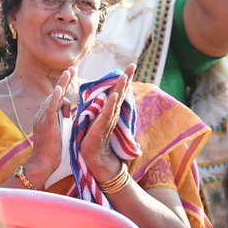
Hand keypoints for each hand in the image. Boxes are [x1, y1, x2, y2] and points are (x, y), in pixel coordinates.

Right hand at [27, 68, 75, 186]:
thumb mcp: (59, 134)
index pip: (57, 99)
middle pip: (56, 94)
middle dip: (64, 81)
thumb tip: (70, 115)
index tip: (72, 78)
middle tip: (72, 68)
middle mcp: (43, 114)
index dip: (64, 88)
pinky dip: (55, 97)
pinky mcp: (46, 123)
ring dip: (62, 84)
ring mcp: (43, 118)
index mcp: (47, 117)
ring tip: (69, 73)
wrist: (41, 164)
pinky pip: (50, 107)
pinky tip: (60, 89)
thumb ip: (63, 123)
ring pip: (54, 97)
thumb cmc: (52, 154)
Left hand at [80, 64, 135, 182]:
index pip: (116, 93)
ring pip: (115, 102)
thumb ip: (98, 113)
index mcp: (109, 113)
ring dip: (120, 88)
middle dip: (126, 79)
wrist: (96, 163)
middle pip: (120, 94)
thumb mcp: (95, 124)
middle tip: (132, 65)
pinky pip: (106, 115)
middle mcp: (111, 116)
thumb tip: (98, 101)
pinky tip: (114, 95)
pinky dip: (110, 105)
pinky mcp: (100, 129)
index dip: (122, 81)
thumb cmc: (95, 144)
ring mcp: (107, 122)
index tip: (128, 67)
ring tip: (125, 75)